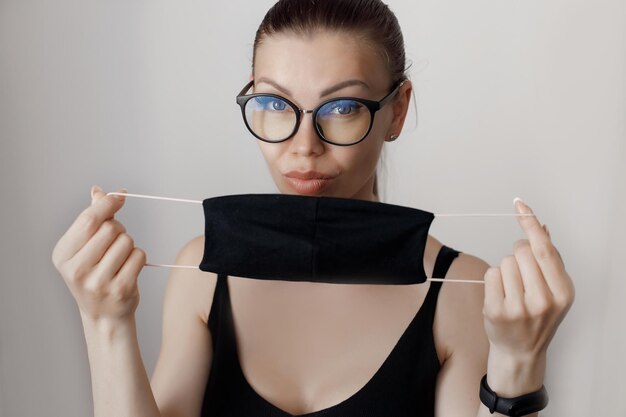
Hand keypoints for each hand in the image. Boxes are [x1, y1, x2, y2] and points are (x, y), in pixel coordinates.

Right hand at [51, 186, 145, 323]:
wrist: (103, 316)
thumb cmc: (95, 275)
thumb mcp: (84, 248)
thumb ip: (92, 218)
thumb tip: (98, 191)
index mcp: (63, 255)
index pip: (88, 220)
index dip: (107, 204)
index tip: (120, 196)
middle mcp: (76, 270)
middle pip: (111, 229)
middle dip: (119, 230)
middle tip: (115, 243)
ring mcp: (98, 282)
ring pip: (127, 241)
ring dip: (129, 245)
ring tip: (120, 259)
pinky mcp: (120, 289)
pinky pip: (139, 256)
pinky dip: (138, 257)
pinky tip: (129, 269)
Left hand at [482, 198, 574, 359]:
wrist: (521, 351)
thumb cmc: (536, 316)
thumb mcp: (553, 290)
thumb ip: (549, 259)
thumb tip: (542, 227)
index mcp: (562, 292)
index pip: (544, 249)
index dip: (530, 224)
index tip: (520, 205)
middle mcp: (543, 301)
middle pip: (520, 251)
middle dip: (518, 254)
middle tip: (521, 274)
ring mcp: (519, 308)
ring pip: (504, 261)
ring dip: (506, 270)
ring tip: (513, 290)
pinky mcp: (497, 311)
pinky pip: (491, 274)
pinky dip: (494, 280)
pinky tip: (501, 296)